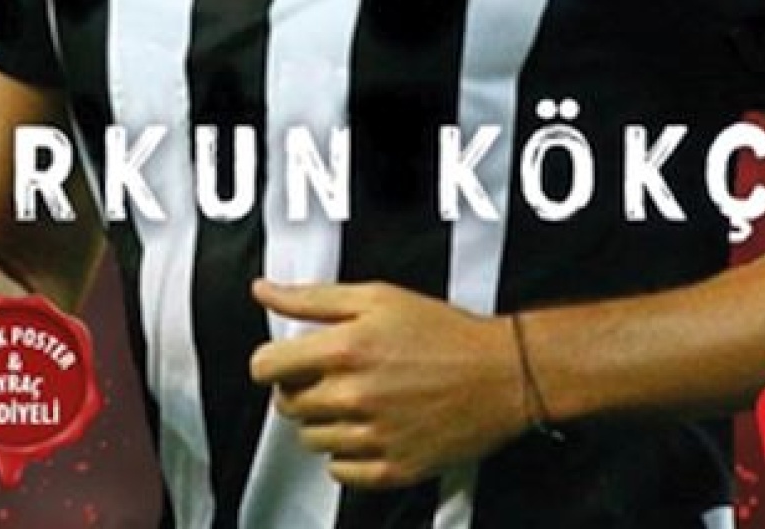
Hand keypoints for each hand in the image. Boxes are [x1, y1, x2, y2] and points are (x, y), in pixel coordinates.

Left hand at [249, 278, 523, 489]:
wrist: (500, 373)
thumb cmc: (443, 331)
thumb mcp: (376, 296)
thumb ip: (312, 296)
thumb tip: (264, 291)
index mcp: (346, 349)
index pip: (265, 367)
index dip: (271, 360)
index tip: (286, 359)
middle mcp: (353, 396)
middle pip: (286, 405)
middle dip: (301, 387)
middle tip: (333, 372)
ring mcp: (371, 437)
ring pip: (310, 440)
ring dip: (324, 420)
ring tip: (358, 396)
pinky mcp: (391, 469)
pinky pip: (339, 472)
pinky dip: (347, 452)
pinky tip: (370, 426)